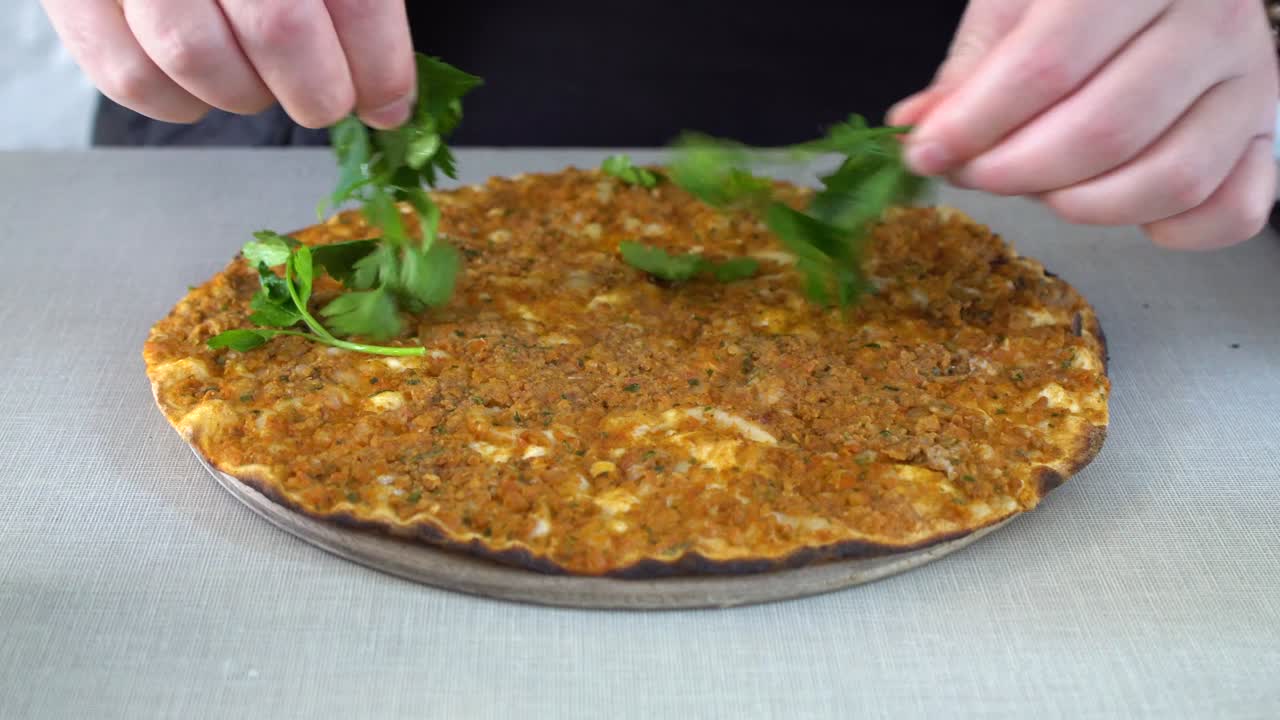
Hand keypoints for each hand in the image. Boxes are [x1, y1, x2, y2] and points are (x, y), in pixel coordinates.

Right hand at [41, 0, 415, 129]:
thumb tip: (389, 87)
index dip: (381, 66)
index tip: (390, 101)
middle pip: (280, 30)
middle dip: (320, 91)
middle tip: (327, 98)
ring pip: (196, 59)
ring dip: (246, 95)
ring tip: (261, 78)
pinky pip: (127, 75)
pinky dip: (176, 102)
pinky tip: (201, 84)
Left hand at [889, 0, 1278, 249]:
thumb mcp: (1019, 3)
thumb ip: (971, 68)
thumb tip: (915, 126)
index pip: (1048, 64)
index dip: (975, 122)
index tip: (926, 153)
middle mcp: (1213, 21)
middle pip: (1106, 129)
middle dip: (1016, 171)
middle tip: (973, 174)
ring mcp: (1251, 83)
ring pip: (1170, 179)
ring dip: (1080, 205)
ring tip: (1034, 188)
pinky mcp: (1266, 133)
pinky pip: (1233, 211)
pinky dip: (1171, 230)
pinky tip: (1113, 207)